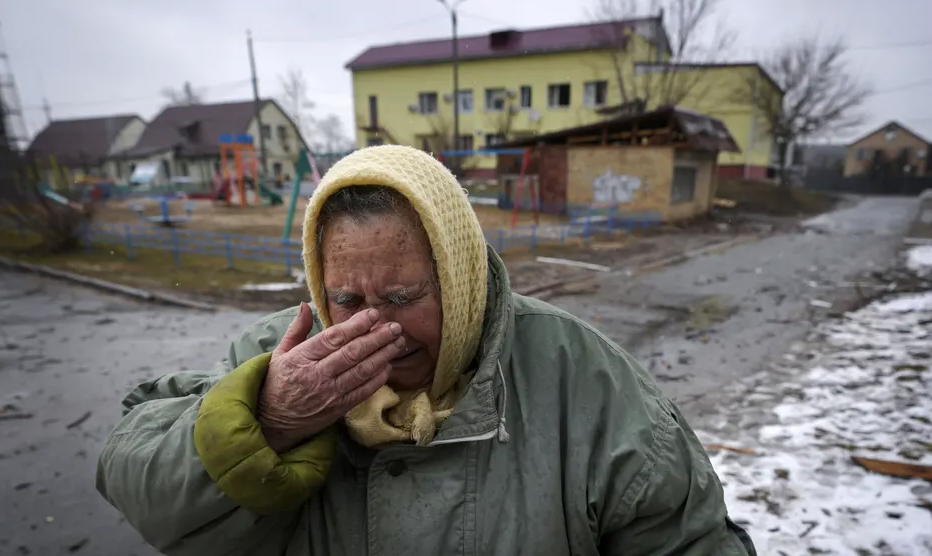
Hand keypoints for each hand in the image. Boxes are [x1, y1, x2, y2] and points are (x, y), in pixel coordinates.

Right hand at [258, 303, 405, 452]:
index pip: (333, 338)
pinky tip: (388, 366)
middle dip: (377, 338)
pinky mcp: (338, 409)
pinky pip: (362, 392)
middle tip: (395, 327)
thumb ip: (297, 329)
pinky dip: (377, 379)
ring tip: (399, 343)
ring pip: (361, 371)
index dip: (355, 325)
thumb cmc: (277, 383)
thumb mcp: (279, 354)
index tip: (373, 314)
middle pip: (352, 353)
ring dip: (383, 356)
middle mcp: (317, 375)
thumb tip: (305, 305)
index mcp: (301, 358)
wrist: (272, 422)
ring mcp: (329, 394)